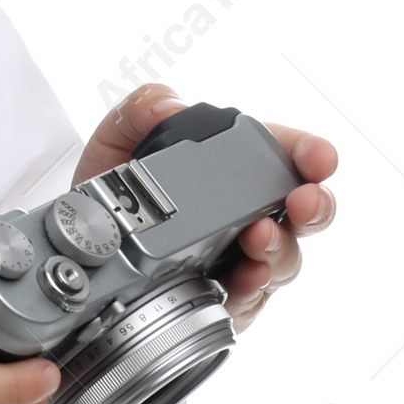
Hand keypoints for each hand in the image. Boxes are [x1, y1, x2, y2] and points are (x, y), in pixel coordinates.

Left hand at [75, 83, 337, 332]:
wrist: (83, 244)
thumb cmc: (112, 187)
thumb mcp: (118, 136)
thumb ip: (142, 108)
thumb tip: (170, 106)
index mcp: (234, 167)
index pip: (286, 154)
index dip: (310, 153)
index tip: (320, 157)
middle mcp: (248, 212)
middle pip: (303, 211)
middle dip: (314, 205)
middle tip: (303, 201)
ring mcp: (241, 256)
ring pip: (283, 257)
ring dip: (278, 247)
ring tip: (259, 238)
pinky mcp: (224, 296)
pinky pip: (249, 297)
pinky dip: (250, 288)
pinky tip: (243, 278)